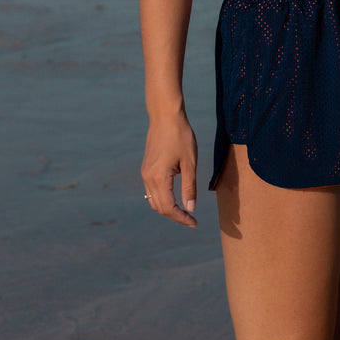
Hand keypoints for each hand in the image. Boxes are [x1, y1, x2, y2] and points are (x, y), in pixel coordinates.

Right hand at [141, 112, 197, 227]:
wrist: (165, 116)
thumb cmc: (181, 136)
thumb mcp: (190, 163)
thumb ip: (189, 187)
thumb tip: (190, 209)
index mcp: (158, 178)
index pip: (168, 208)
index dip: (181, 218)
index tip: (194, 222)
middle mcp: (148, 178)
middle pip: (159, 208)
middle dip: (175, 216)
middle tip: (192, 219)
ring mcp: (145, 173)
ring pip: (153, 201)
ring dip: (167, 208)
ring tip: (184, 210)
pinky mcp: (146, 168)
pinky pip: (151, 191)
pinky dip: (162, 198)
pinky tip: (175, 196)